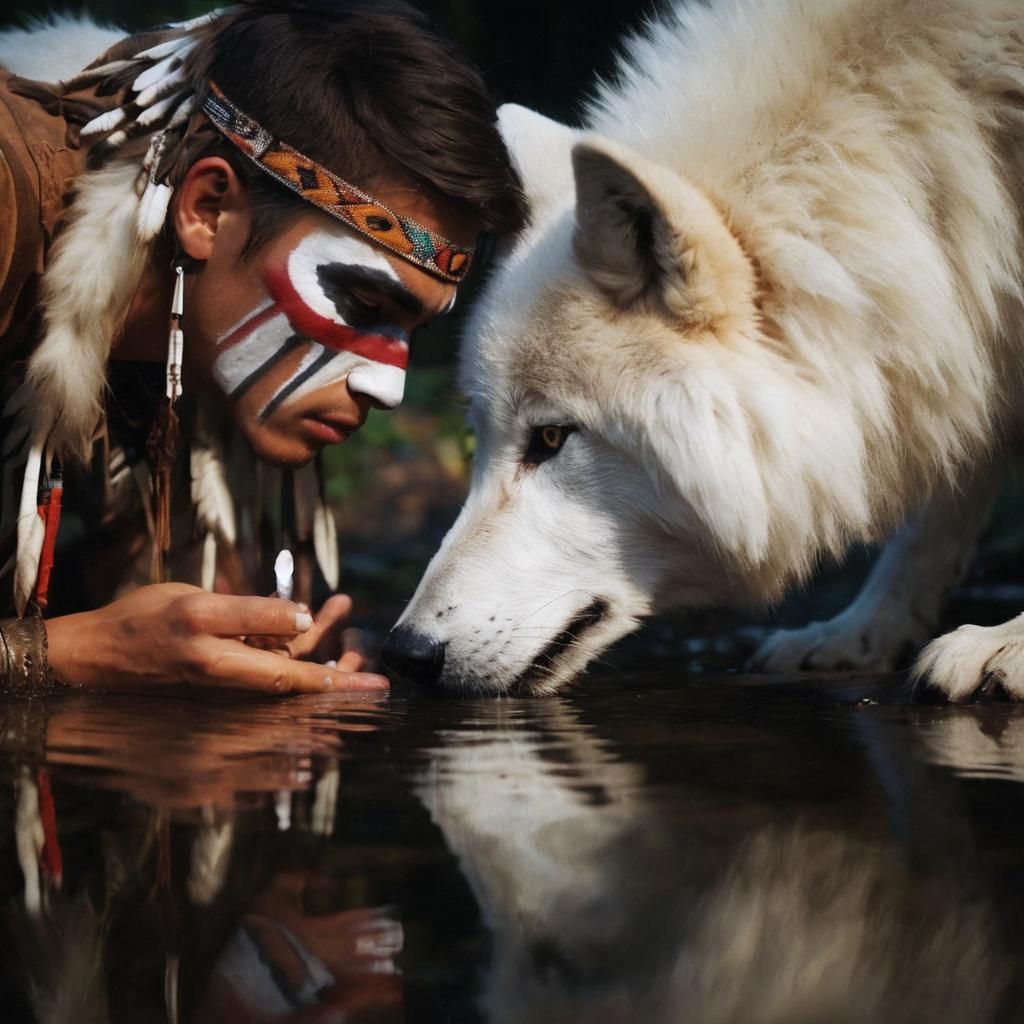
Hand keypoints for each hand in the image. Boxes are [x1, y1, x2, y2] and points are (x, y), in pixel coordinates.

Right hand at [45, 584, 388, 694]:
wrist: (92, 659)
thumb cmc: (140, 621)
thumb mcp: (193, 604)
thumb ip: (247, 614)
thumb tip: (301, 620)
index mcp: (220, 656)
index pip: (291, 672)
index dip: (335, 678)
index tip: (373, 682)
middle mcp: (227, 681)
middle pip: (298, 683)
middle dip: (340, 676)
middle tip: (379, 675)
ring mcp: (224, 690)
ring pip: (284, 678)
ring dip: (320, 657)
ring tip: (344, 614)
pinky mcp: (216, 692)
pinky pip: (264, 684)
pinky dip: (293, 665)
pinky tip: (313, 635)